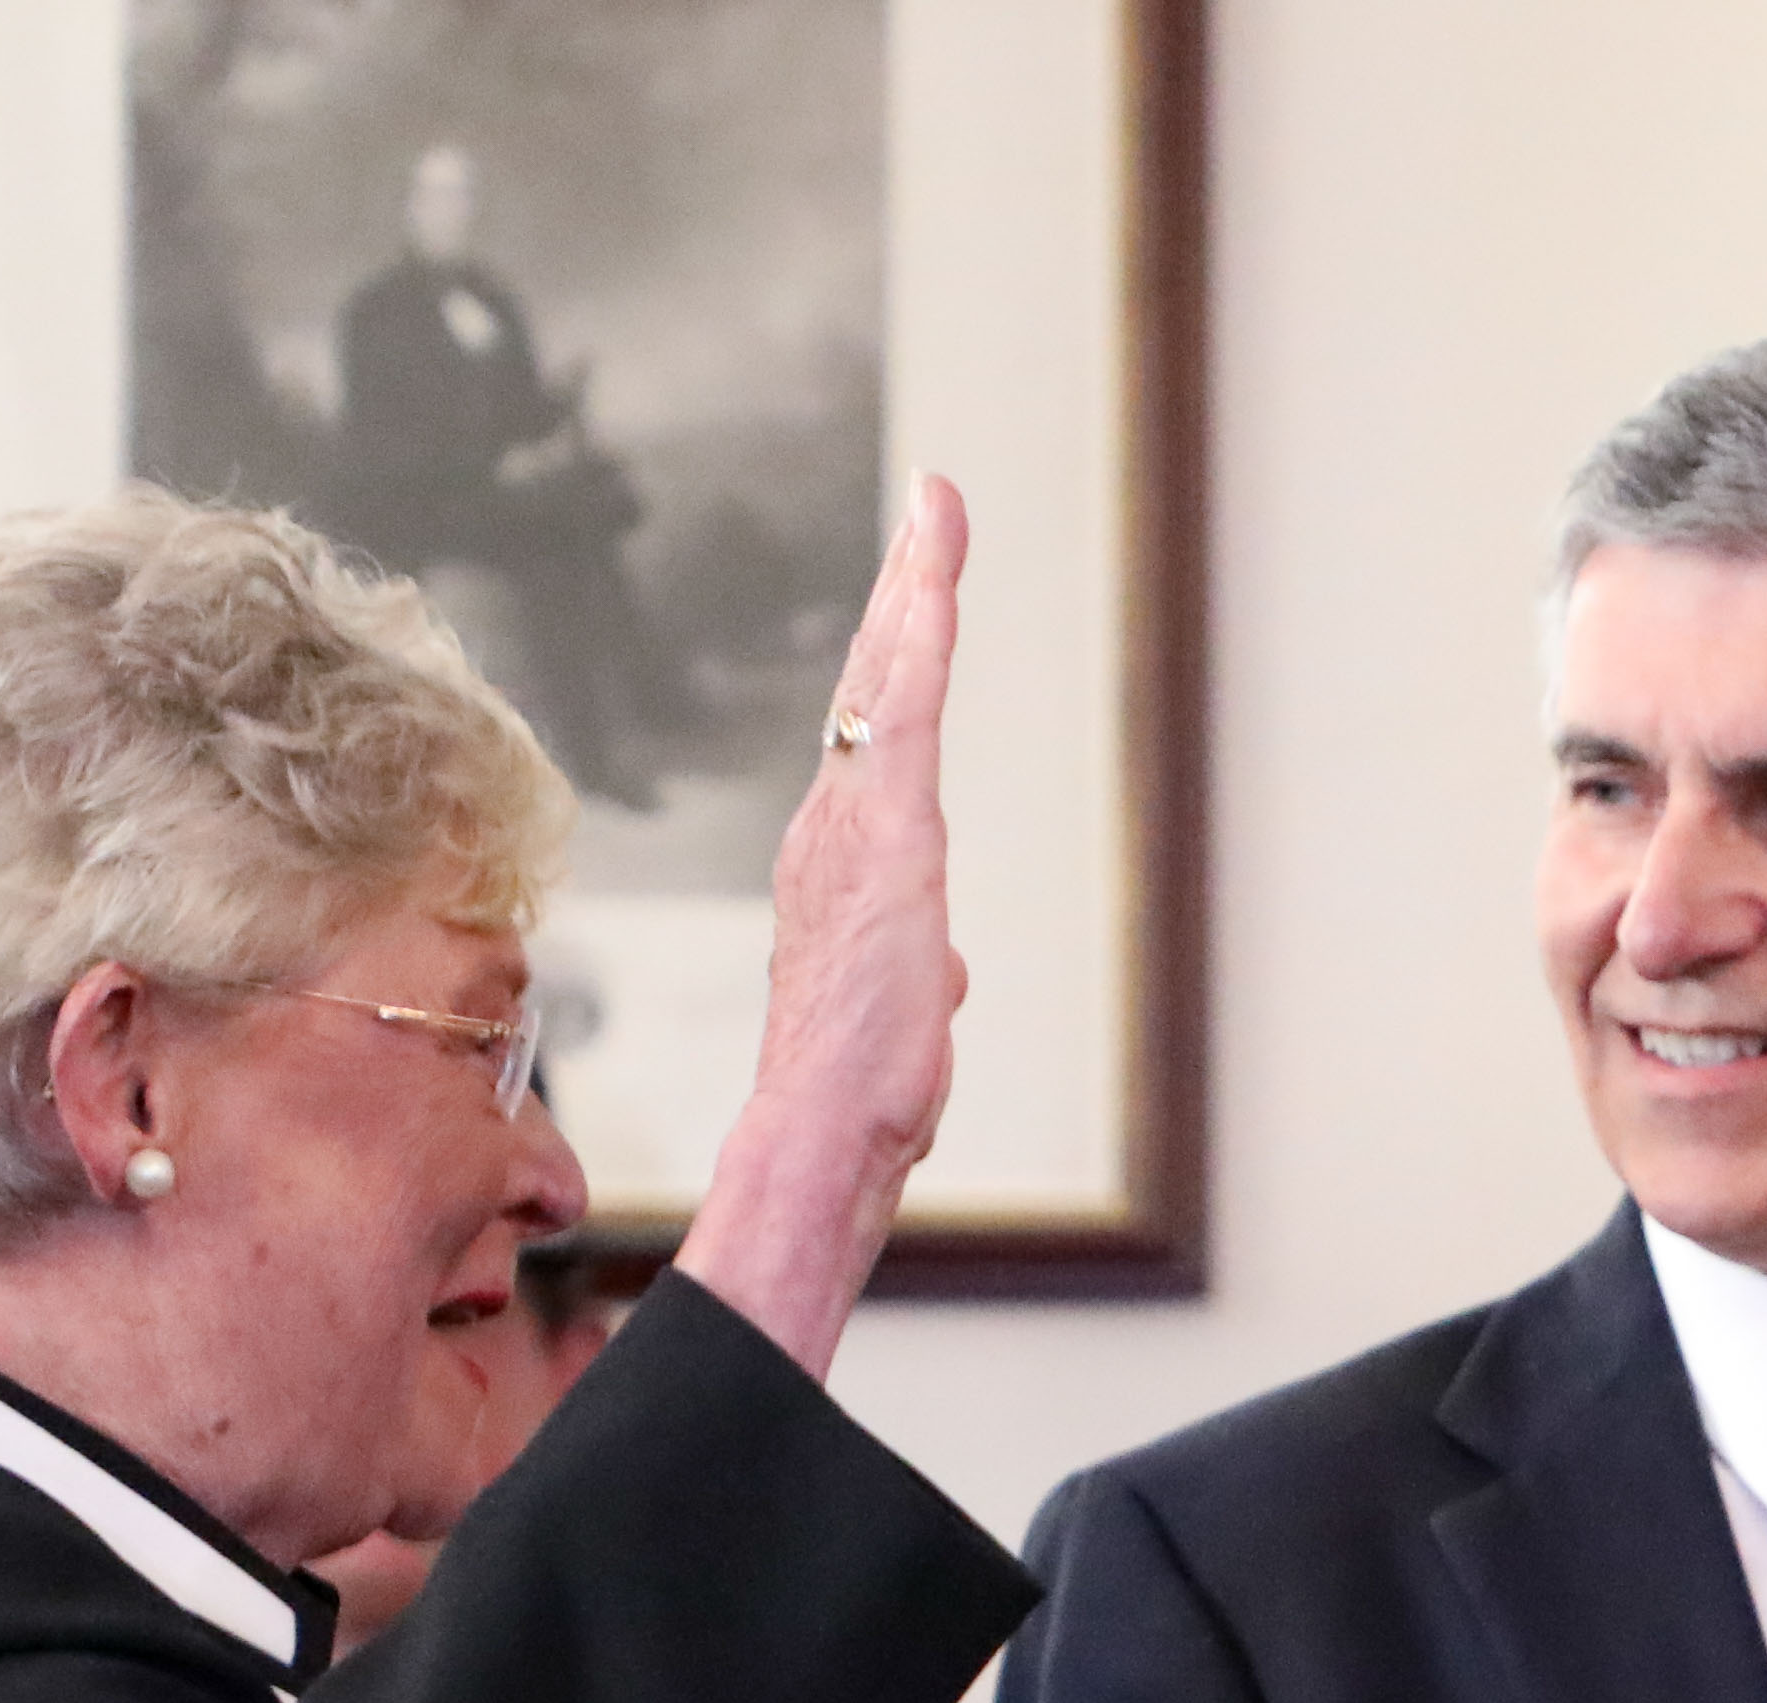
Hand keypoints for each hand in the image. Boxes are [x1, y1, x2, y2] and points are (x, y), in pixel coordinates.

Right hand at [681, 473, 969, 1370]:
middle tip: (933, 507)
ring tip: (939, 510)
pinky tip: (935, 575)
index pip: (871, 743)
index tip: (915, 591)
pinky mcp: (889, 835)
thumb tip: (941, 975)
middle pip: (872, 684)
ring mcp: (853, 824)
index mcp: (841, 863)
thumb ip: (920, 972)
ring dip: (916, 587)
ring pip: (888, 681)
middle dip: (904, 589)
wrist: (824, 1130)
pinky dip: (921, 636)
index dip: (893, 661)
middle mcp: (832, 826)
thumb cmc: (857, 1093)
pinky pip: (904, 710)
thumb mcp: (904, 1013)